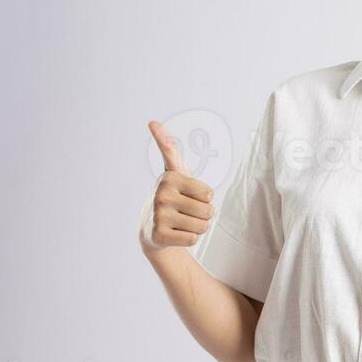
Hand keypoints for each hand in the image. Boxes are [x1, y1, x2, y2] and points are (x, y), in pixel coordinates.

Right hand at [139, 120, 214, 256]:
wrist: (151, 228)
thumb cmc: (171, 195)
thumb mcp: (174, 171)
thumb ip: (168, 147)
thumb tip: (152, 121)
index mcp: (170, 178)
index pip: (209, 194)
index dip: (204, 198)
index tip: (187, 195)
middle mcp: (161, 195)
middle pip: (208, 211)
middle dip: (204, 214)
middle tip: (186, 212)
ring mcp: (159, 216)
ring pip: (203, 226)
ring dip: (198, 227)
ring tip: (181, 222)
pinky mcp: (159, 236)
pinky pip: (193, 239)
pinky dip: (190, 238)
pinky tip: (175, 233)